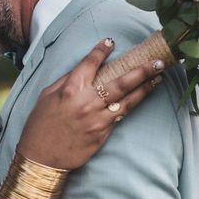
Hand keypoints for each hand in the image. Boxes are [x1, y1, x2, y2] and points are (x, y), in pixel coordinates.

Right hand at [18, 38, 164, 169]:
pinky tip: (143, 96)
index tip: (111, 42)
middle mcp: (86, 102)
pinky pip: (121, 116)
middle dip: (141, 70)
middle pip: (120, 81)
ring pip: (127, 100)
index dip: (101, 50)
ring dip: (144, 87)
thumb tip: (82, 69)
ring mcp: (97, 119)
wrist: (41, 157)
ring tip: (158, 77)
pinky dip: (133, 104)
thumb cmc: (40, 125)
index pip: (90, 64)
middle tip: (157, 61)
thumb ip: (65, 81)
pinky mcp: (102, 133)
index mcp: (70, 89)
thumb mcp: (46, 96)